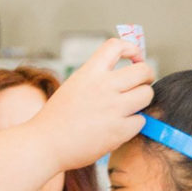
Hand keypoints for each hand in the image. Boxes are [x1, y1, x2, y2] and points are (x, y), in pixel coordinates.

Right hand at [31, 39, 153, 170]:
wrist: (45, 145)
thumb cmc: (56, 119)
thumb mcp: (73, 86)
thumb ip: (95, 78)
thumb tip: (121, 75)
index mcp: (89, 72)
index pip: (117, 45)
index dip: (132, 49)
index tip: (134, 60)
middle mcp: (103, 86)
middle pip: (142, 70)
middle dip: (146, 77)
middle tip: (141, 85)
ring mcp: (113, 108)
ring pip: (146, 95)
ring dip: (142, 101)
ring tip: (130, 108)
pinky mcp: (119, 130)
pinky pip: (141, 120)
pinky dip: (134, 124)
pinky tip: (120, 127)